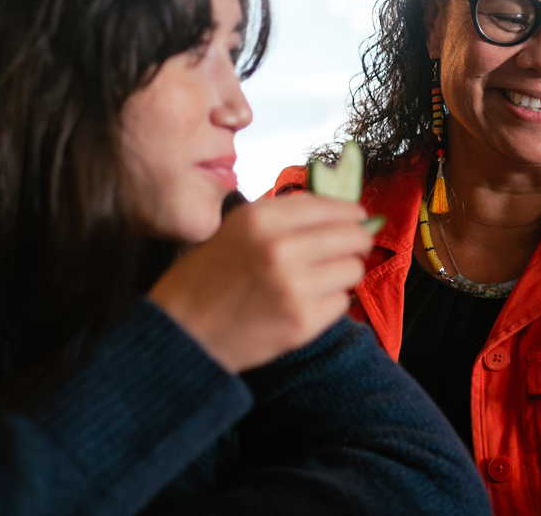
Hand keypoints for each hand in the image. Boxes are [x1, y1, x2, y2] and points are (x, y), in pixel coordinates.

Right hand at [148, 193, 372, 372]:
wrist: (183, 334)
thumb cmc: (207, 279)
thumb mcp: (236, 230)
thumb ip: (284, 215)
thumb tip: (339, 207)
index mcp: (260, 219)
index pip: (331, 206)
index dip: (350, 213)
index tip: (357, 219)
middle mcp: (280, 248)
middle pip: (352, 236)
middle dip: (356, 242)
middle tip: (349, 249)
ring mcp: (295, 286)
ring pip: (353, 269)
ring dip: (342, 274)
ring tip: (318, 280)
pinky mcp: (304, 321)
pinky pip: (342, 302)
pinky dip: (330, 303)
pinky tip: (305, 304)